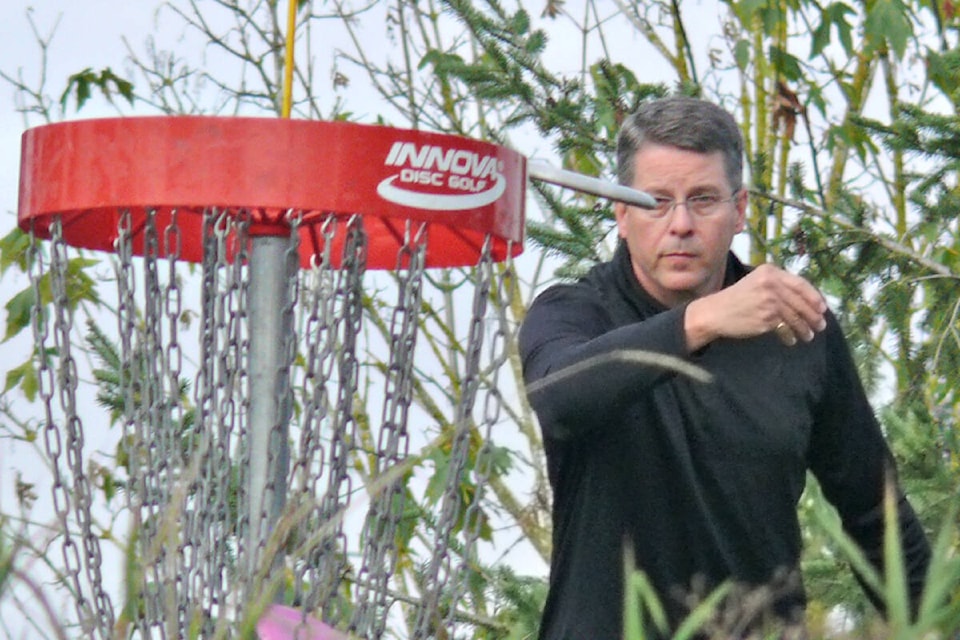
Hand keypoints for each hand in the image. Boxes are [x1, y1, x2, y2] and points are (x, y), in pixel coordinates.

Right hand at [685, 264, 827, 349]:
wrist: (715, 312)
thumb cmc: (736, 299)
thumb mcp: (755, 283)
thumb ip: (778, 286)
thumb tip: (808, 301)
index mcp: (769, 272)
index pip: (800, 284)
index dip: (814, 297)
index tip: (822, 308)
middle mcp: (771, 284)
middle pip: (800, 301)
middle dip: (813, 315)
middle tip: (821, 325)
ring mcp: (769, 301)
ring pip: (795, 316)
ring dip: (805, 328)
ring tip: (809, 336)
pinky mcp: (766, 318)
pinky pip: (785, 328)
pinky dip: (790, 335)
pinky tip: (792, 340)